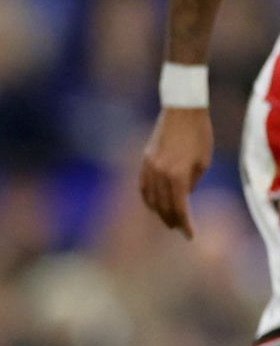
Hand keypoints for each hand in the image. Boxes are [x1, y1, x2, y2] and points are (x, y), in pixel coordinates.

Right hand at [140, 106, 212, 239]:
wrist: (182, 110)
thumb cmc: (199, 134)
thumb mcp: (203, 162)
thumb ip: (191, 183)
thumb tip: (183, 195)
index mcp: (177, 176)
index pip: (180, 208)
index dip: (185, 224)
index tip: (190, 236)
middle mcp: (160, 175)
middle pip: (163, 207)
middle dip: (171, 220)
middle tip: (179, 228)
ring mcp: (149, 168)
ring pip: (149, 199)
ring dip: (158, 211)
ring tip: (166, 218)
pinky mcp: (144, 161)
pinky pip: (143, 186)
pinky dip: (148, 198)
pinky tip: (153, 202)